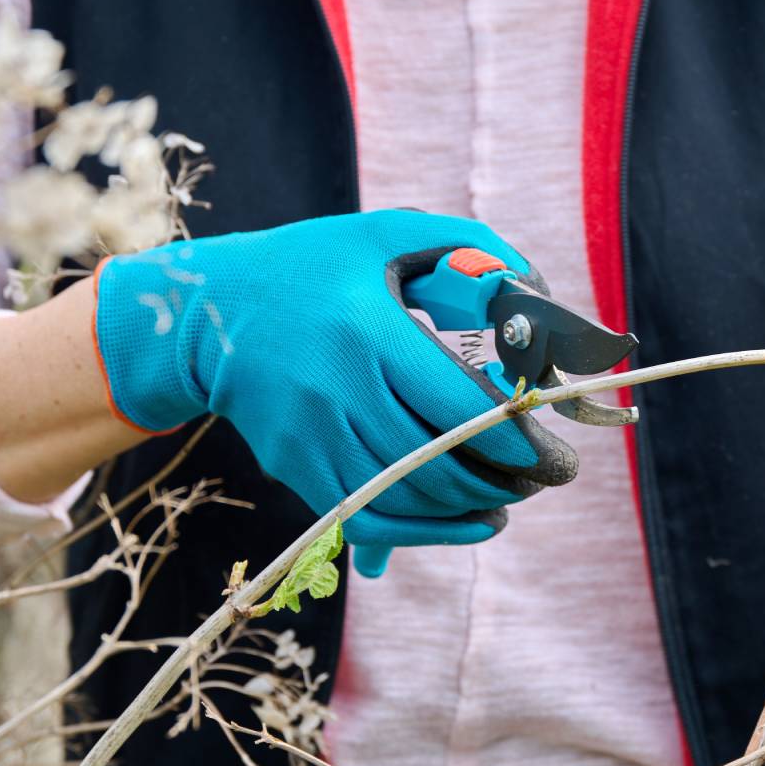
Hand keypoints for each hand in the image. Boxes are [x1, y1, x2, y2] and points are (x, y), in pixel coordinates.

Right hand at [92, 211, 576, 573]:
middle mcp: (336, 391)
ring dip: (471, 510)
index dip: (516, 441)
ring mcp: (311, 438)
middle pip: (438, 464)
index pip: (457, 407)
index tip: (555, 454)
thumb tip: (538, 292)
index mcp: (367, 330)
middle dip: (507, 481)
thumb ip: (472, 248)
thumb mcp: (388, 235)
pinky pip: (369, 518)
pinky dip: (425, 531)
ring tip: (511, 497)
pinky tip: (469, 521)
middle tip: (547, 477)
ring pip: (407, 500)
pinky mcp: (296, 468)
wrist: (209, 314)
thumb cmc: (315, 266)